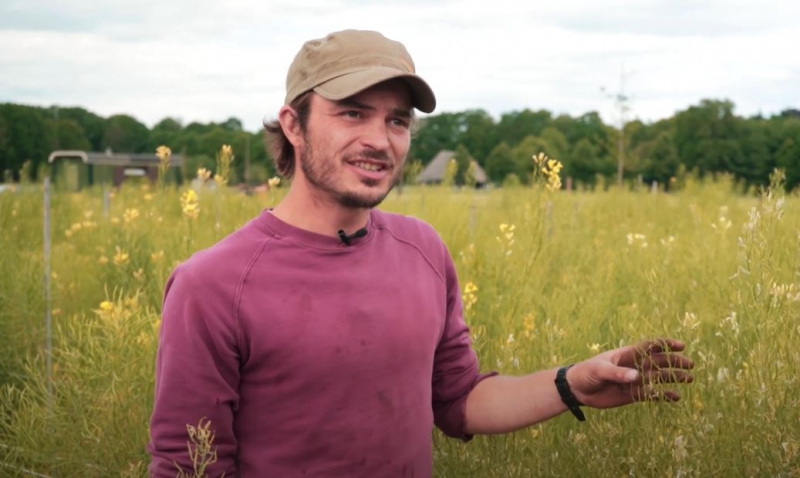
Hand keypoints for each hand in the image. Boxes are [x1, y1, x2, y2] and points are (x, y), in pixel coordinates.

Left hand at [566, 338, 693, 408]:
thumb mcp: (599, 370)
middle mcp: (634, 366)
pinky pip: (651, 394)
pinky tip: (675, 397)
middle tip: (690, 364)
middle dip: (675, 362)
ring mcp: (635, 380)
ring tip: (689, 379)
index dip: (665, 344)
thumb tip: (637, 377)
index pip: (649, 346)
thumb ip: (617, 373)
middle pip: (659, 361)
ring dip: (674, 377)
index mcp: (626, 354)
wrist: (578, 390)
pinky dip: (663, 395)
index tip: (680, 345)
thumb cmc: (586, 373)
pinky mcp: (633, 394)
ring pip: (658, 377)